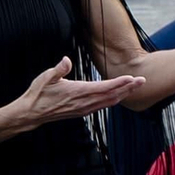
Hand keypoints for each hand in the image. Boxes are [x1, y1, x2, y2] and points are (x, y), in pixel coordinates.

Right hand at [11, 57, 143, 130]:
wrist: (32, 113)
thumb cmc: (38, 93)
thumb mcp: (45, 78)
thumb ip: (58, 69)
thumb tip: (66, 60)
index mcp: (77, 92)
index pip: (104, 87)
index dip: (119, 83)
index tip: (132, 77)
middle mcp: (84, 102)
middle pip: (112, 95)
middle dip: (128, 88)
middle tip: (143, 81)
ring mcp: (84, 109)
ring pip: (109, 102)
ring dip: (123, 94)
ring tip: (135, 87)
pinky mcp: (82, 111)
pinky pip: (102, 106)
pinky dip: (114, 100)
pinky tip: (119, 96)